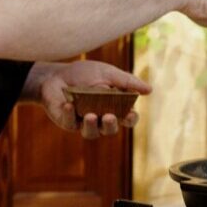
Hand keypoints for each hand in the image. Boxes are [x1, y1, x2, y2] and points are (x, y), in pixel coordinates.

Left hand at [33, 60, 151, 139]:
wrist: (57, 73)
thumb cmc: (85, 74)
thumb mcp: (107, 73)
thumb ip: (127, 81)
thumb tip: (149, 90)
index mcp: (114, 108)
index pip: (127, 119)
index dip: (131, 119)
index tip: (131, 114)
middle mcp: (101, 119)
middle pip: (110, 130)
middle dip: (111, 125)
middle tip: (109, 116)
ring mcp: (83, 123)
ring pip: (91, 133)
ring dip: (92, 126)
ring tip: (90, 116)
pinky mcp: (67, 122)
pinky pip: (70, 123)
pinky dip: (70, 114)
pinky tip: (69, 105)